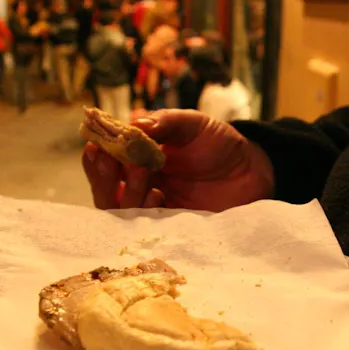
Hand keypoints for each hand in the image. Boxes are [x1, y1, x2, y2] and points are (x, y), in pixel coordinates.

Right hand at [82, 109, 273, 210]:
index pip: (106, 159)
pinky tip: (157, 195)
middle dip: (103, 176)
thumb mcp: (193, 123)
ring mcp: (156, 207)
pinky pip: (148, 228)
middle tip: (113, 161)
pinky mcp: (173, 225)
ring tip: (143, 171)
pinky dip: (146, 212)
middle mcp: (141, 184)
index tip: (95, 146)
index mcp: (138, 157)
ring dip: (126, 192)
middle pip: (106, 189)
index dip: (96, 155)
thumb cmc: (218, 143)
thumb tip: (136, 123)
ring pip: (122, 211)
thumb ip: (167, 121)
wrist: (253, 170)